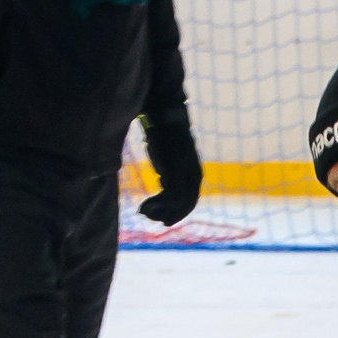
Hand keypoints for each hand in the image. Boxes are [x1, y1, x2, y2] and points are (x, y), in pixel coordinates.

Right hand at [137, 105, 202, 226]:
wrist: (164, 119)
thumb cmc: (163, 137)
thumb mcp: (167, 158)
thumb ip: (168, 171)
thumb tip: (162, 181)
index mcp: (195, 174)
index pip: (189, 201)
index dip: (175, 212)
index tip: (159, 217)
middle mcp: (194, 177)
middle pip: (186, 206)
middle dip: (169, 215)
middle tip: (149, 217)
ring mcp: (187, 175)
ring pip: (179, 204)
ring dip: (160, 211)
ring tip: (143, 211)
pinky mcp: (176, 172)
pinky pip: (171, 198)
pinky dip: (157, 205)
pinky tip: (143, 206)